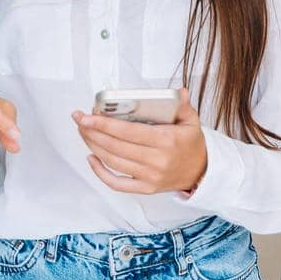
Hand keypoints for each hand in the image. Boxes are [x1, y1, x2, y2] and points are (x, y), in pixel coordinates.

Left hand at [70, 87, 207, 195]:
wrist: (201, 172)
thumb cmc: (191, 144)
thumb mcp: (191, 121)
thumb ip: (182, 105)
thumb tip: (179, 91)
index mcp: (166, 140)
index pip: (128, 132)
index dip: (104, 124)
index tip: (87, 116)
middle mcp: (157, 160)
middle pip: (115, 146)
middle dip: (92, 131)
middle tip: (79, 119)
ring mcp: (149, 176)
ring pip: (112, 161)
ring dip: (93, 146)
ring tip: (84, 132)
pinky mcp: (145, 188)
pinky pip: (117, 183)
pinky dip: (100, 172)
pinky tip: (92, 157)